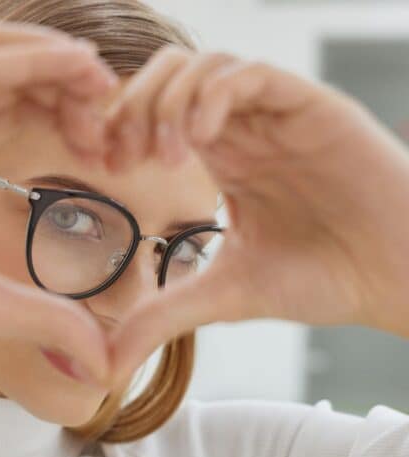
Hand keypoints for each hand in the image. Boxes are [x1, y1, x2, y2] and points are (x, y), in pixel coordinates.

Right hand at [0, 21, 121, 384]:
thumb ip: (44, 319)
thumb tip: (104, 364)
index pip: (15, 112)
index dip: (67, 120)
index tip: (109, 153)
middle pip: (14, 77)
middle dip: (72, 89)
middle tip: (115, 126)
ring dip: (57, 62)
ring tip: (105, 87)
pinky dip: (31, 57)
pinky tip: (80, 68)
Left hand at [101, 48, 408, 383]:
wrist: (394, 280)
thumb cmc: (322, 280)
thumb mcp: (223, 296)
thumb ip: (162, 317)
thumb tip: (104, 366)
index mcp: (221, 159)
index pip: (153, 113)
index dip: (118, 128)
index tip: (103, 166)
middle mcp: (244, 129)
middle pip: (168, 75)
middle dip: (132, 107)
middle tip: (124, 156)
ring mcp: (276, 116)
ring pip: (204, 65)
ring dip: (168, 101)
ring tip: (166, 156)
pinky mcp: (312, 109)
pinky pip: (252, 75)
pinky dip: (213, 95)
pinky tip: (200, 140)